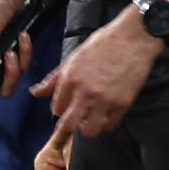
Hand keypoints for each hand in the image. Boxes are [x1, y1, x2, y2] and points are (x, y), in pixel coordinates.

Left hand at [39, 10, 160, 138]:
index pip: (56, 108)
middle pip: (68, 125)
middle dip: (67, 130)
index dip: (61, 110)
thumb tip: (34, 92)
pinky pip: (110, 126)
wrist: (134, 38)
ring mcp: (104, 99)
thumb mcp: (74, 58)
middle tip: (72, 127)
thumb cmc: (104, 44)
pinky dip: (107, 124)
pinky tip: (107, 115)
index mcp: (70, 79)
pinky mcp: (123, 103)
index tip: (67, 108)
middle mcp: (85, 92)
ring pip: (90, 131)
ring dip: (89, 128)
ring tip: (92, 119)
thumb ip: (54, 79)